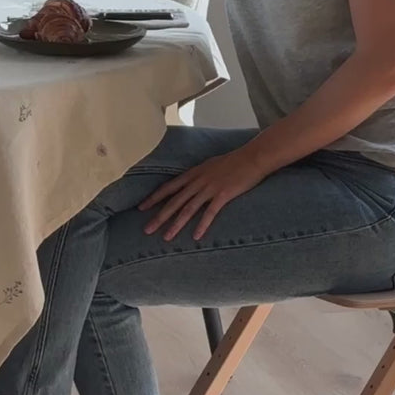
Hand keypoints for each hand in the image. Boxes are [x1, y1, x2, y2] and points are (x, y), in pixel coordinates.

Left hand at [138, 149, 266, 241]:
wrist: (253, 157)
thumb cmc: (234, 161)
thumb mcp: (211, 165)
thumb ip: (199, 175)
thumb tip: (190, 184)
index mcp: (194, 173)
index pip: (169, 187)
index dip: (154, 198)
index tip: (141, 208)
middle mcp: (198, 181)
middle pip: (174, 201)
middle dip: (159, 216)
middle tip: (146, 230)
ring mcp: (210, 188)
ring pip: (188, 209)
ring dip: (176, 224)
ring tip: (166, 237)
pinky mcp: (223, 195)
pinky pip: (210, 213)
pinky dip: (202, 225)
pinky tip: (195, 236)